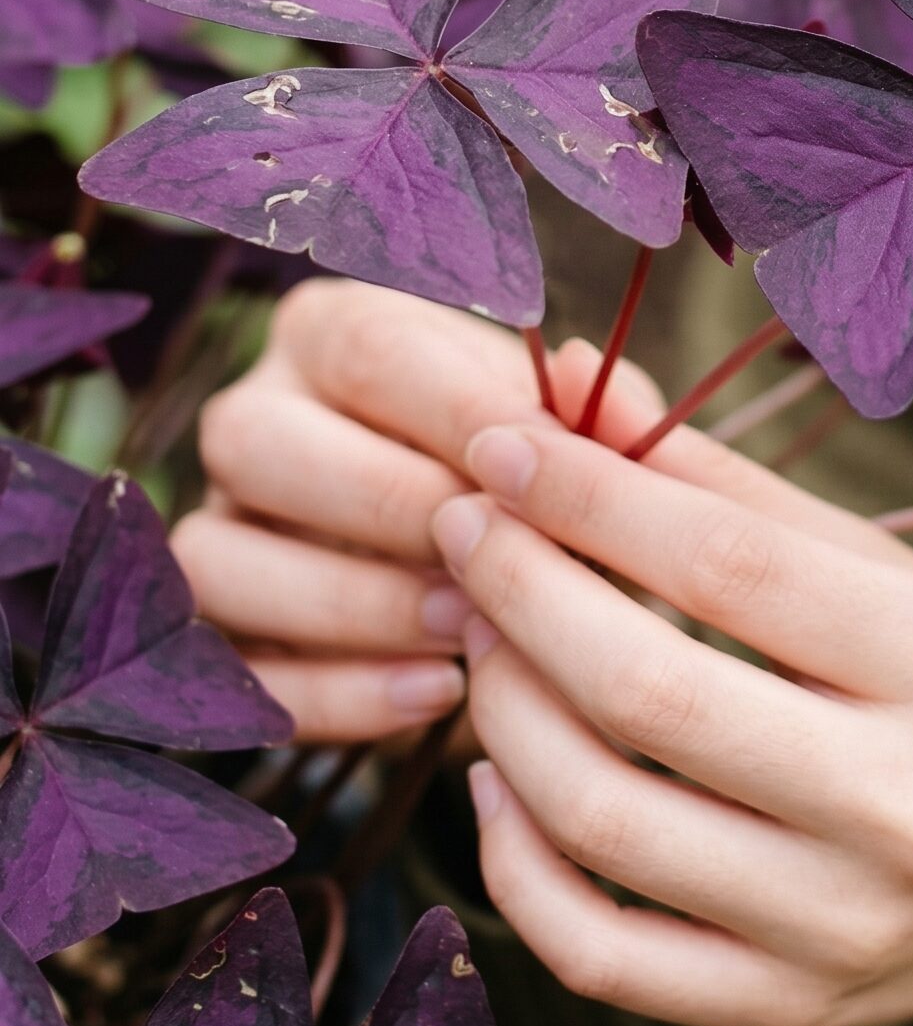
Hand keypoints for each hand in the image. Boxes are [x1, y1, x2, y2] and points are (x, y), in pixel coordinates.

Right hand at [173, 279, 661, 742]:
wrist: (496, 557)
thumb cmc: (529, 466)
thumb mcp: (568, 426)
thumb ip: (587, 407)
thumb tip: (581, 371)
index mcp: (332, 332)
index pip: (372, 354)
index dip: (462, 416)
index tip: (542, 476)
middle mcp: (252, 415)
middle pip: (261, 444)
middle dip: (390, 509)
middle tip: (492, 558)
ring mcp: (216, 524)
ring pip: (221, 560)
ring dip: (353, 604)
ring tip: (468, 629)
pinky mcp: (212, 634)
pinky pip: (234, 671)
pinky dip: (337, 693)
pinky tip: (438, 691)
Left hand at [434, 413, 912, 1025]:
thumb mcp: (896, 579)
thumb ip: (736, 497)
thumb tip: (582, 398)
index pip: (733, 567)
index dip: (593, 497)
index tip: (504, 444)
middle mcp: (906, 808)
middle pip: (652, 692)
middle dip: (523, 590)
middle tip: (464, 525)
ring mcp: (841, 928)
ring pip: (604, 820)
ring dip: (503, 708)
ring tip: (483, 633)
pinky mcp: (782, 1011)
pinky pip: (597, 951)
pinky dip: (513, 860)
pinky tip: (498, 773)